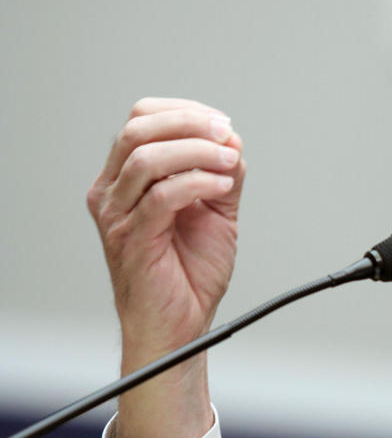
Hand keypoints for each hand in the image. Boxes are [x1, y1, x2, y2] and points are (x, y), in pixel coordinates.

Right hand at [87, 98, 245, 437]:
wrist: (181, 326)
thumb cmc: (190, 272)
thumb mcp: (216, 210)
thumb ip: (222, 173)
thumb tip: (232, 140)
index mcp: (126, 178)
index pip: (142, 119)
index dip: (184, 112)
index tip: (223, 124)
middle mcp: (113, 192)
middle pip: (138, 128)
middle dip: (189, 123)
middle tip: (226, 135)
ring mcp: (118, 216)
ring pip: (147, 157)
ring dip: (197, 152)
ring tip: (229, 163)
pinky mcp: (133, 239)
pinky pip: (162, 196)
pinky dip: (198, 183)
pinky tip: (222, 187)